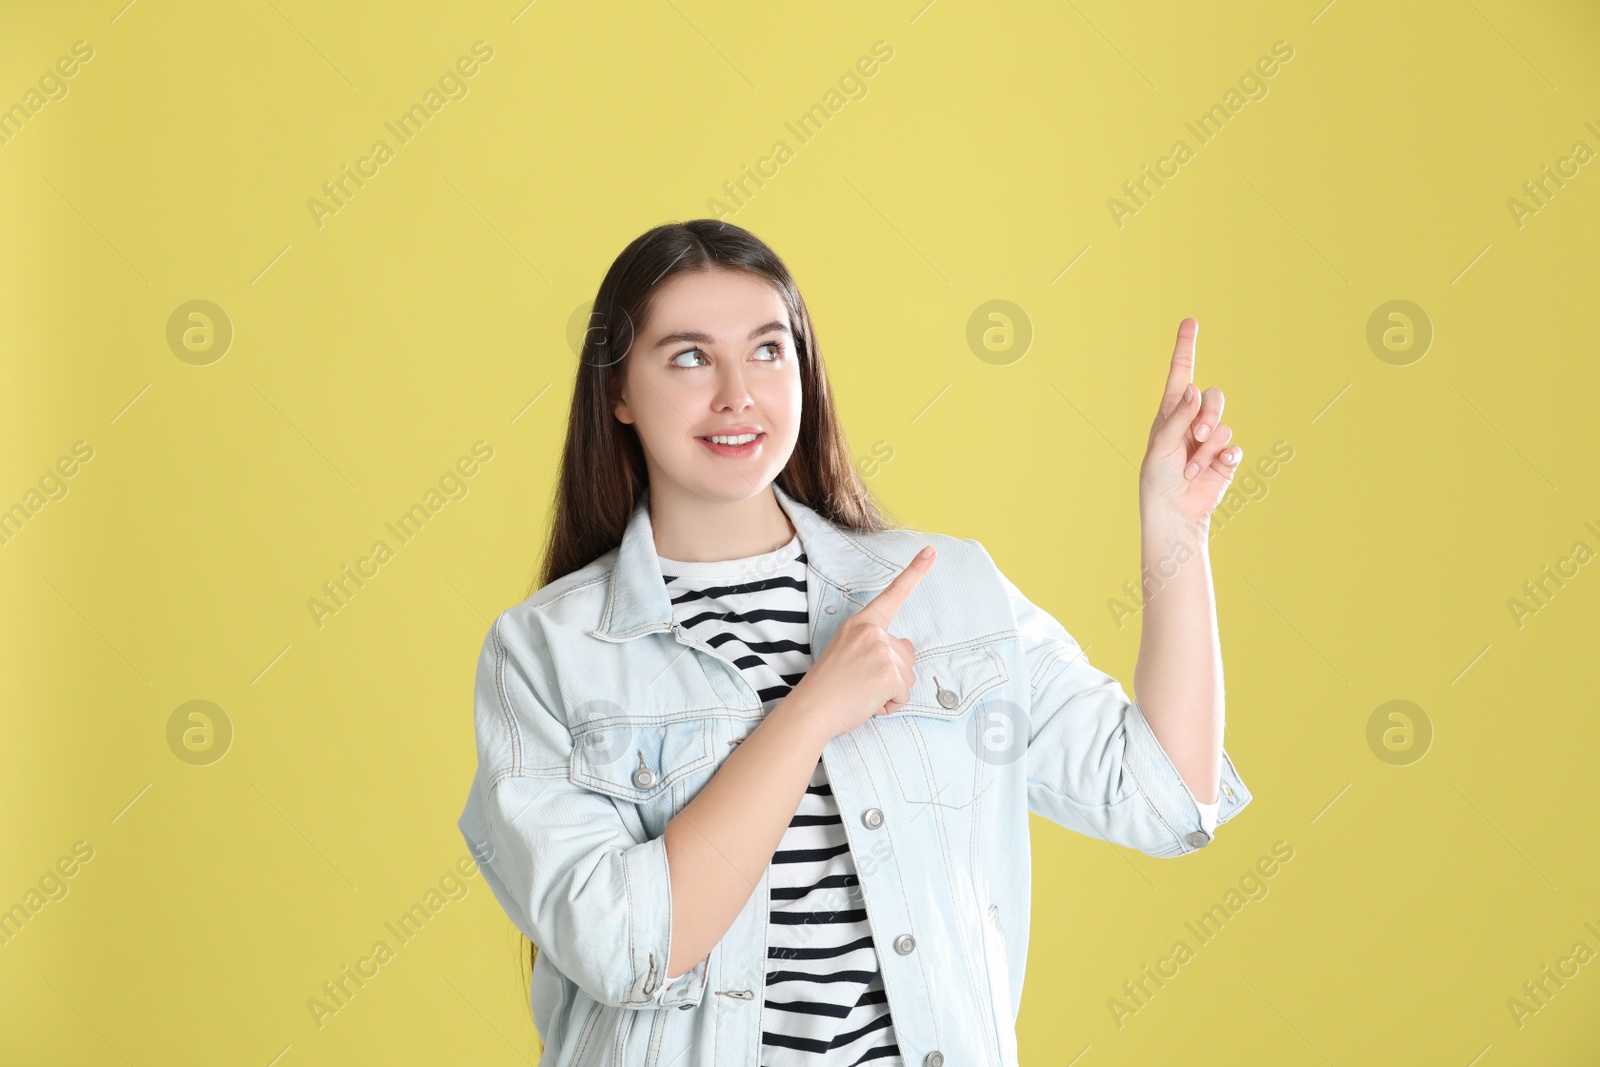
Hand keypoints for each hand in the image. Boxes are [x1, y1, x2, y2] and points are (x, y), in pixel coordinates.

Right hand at [784, 546, 935, 741]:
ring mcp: (882, 651)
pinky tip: (869, 703)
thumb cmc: (828, 686)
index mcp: (861, 623)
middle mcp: (873, 632)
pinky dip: (890, 705)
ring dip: (891, 691)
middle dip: (892, 673)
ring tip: (863, 693)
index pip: (893, 595)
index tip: (931, 551)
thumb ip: (876, 645)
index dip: (915, 571)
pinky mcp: (890, 673)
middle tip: (861, 682)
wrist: (811, 709)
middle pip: (906, 653)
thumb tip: (907, 647)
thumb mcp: (848, 652)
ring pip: (907, 676)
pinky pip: (904, 695)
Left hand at [1140, 317, 1241, 527]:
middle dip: (1208, 415)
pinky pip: (1233, 447)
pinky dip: (1222, 459)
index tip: (1190, 321)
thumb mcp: (1161, 444)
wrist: (1173, 509)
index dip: (1186, 346)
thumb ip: (1178, 416)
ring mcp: (1210, 438)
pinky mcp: (1225, 457)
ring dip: (1208, 447)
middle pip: (1214, 397)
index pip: (1181, 372)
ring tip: (1191, 467)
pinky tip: (1211, 470)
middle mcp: (1193, 419)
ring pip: (1223, 425)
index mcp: (1171, 410)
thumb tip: (1192, 388)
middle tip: (1196, 436)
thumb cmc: (1158, 476)